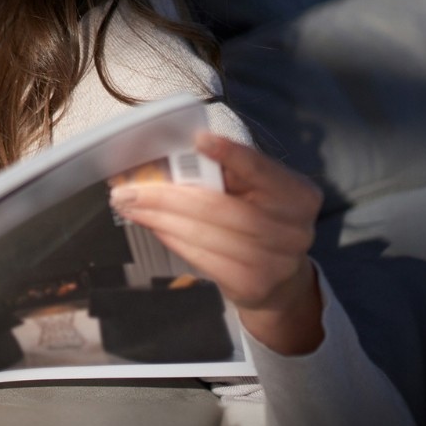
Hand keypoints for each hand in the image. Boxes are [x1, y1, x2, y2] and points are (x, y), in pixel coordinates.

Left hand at [107, 132, 324, 354]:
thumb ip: (227, 175)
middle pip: (220, 207)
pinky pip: (200, 257)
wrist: (281, 279)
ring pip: (204, 233)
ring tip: (130, 205)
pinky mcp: (251, 285)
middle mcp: (292, 228)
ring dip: (159, 217)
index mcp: (296, 194)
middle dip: (167, 195)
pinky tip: (152, 225)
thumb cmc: (261, 222)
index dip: (230, 154)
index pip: (260, 170)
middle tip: (129, 188)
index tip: (199, 140)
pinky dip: (171, 237)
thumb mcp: (256, 193)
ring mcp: (274, 261)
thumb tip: (170, 157)